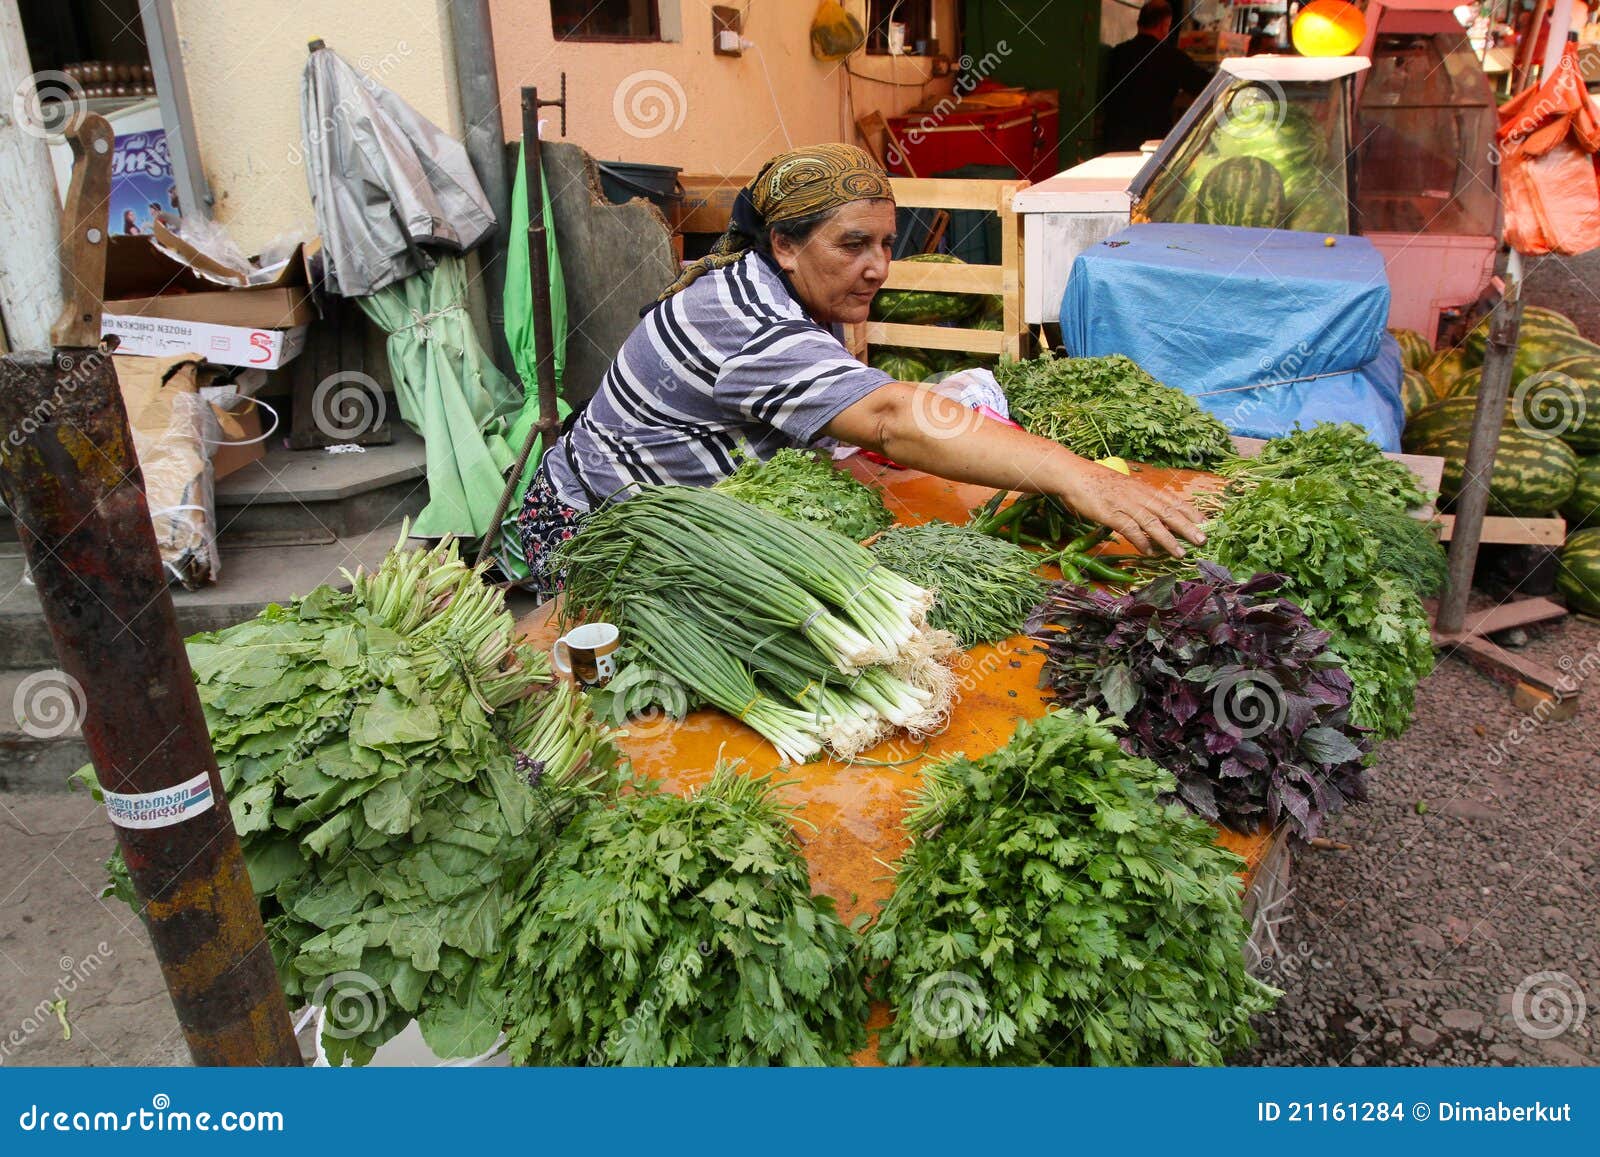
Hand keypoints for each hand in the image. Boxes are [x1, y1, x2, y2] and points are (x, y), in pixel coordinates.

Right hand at [1058, 464, 1205, 557]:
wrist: (1075, 475)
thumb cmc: (1098, 483)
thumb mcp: (1125, 489)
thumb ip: (1139, 501)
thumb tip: (1152, 518)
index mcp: (1144, 489)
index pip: (1173, 500)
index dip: (1190, 512)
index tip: (1206, 523)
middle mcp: (1139, 496)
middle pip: (1168, 512)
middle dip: (1187, 527)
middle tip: (1202, 540)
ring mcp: (1125, 504)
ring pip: (1152, 523)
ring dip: (1168, 539)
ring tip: (1180, 553)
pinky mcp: (1111, 514)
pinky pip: (1130, 529)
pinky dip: (1141, 541)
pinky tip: (1150, 552)